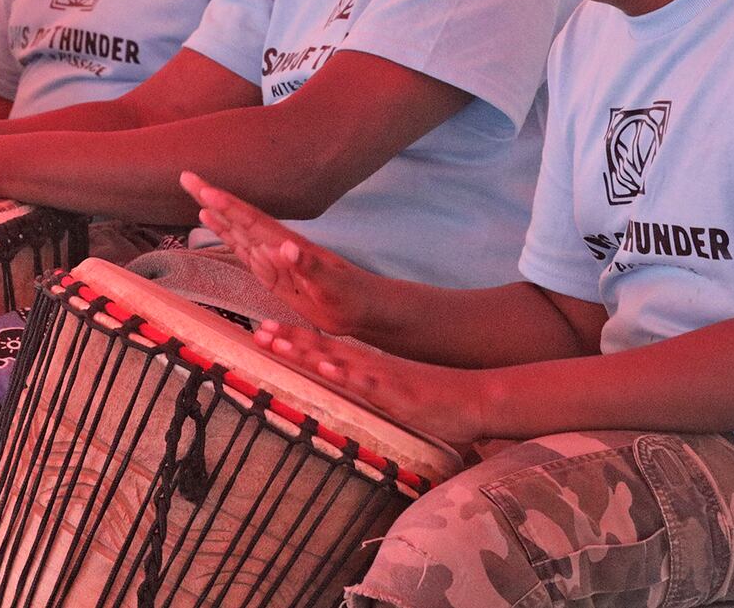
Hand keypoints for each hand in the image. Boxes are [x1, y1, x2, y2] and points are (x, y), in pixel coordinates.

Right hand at [179, 171, 380, 336]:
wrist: (362, 307)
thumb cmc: (349, 296)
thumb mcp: (331, 284)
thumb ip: (308, 266)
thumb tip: (285, 247)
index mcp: (286, 246)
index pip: (250, 220)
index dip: (226, 205)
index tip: (203, 189)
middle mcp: (276, 247)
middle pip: (238, 218)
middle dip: (212, 199)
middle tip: (186, 179)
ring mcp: (274, 260)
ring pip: (238, 233)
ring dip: (218, 216)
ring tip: (196, 200)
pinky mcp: (274, 275)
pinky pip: (245, 253)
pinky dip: (228, 239)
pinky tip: (218, 228)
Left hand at [254, 320, 484, 443]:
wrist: (476, 399)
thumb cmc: (434, 403)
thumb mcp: (391, 397)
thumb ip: (367, 394)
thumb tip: (345, 396)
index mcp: (366, 369)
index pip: (323, 351)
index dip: (293, 341)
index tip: (263, 333)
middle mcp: (370, 368)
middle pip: (322, 351)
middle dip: (289, 341)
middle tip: (256, 331)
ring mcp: (383, 378)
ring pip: (338, 361)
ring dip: (307, 351)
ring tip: (279, 341)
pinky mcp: (401, 394)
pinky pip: (371, 383)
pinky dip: (349, 374)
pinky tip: (329, 367)